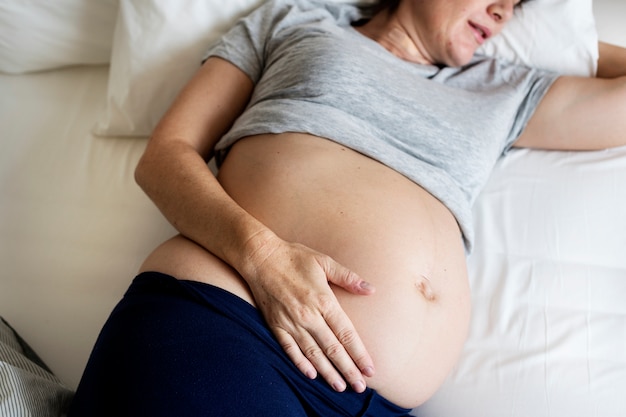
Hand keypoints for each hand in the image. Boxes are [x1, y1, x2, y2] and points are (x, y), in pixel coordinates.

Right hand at [244, 236, 375, 392]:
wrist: (260, 257)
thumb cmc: (294, 257)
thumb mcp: (324, 261)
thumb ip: (348, 277)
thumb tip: (371, 289)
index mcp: (323, 300)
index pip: (346, 334)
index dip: (359, 353)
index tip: (370, 369)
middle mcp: (308, 316)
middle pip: (333, 349)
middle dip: (348, 369)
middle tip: (360, 387)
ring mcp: (291, 322)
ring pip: (313, 353)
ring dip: (328, 372)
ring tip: (340, 386)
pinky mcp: (276, 325)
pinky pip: (290, 349)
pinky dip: (300, 363)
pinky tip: (311, 374)